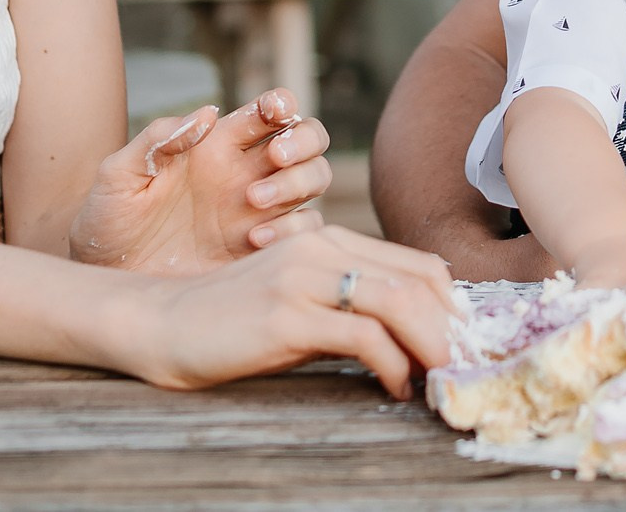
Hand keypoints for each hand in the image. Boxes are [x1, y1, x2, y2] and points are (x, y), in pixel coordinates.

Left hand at [70, 89, 333, 273]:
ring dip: (297, 183)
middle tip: (275, 157)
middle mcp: (246, 173)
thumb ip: (157, 137)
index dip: (282, 102)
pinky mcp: (262, 252)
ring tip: (254, 202)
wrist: (104, 281)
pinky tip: (255, 241)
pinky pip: (305, 231)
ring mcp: (259, 212)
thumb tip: (207, 113)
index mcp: (217, 145)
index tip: (273, 110)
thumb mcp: (118, 174)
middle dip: (303, 140)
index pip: (269, 111)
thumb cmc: (107, 222)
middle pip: (308, 140)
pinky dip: (295, 229)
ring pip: (314, 179)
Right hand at [123, 225, 461, 395]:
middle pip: (417, 282)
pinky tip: (394, 386)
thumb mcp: (298, 298)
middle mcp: (321, 246)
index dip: (451, 308)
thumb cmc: (233, 320)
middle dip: (451, 330)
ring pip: (398, 302)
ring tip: (440, 380)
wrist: (162, 324)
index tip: (463, 347)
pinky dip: (392, 365)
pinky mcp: (286, 315)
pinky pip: (362, 336)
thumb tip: (412, 340)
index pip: (417, 265)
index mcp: (328, 238)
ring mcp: (303, 277)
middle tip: (463, 370)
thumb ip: (347, 304)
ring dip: (431, 346)